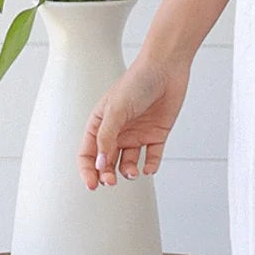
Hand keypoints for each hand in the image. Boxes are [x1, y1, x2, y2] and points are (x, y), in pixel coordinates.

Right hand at [78, 54, 190, 188]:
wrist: (166, 68)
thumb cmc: (136, 83)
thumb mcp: (116, 110)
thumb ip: (106, 138)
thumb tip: (100, 164)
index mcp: (100, 124)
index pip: (88, 153)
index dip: (88, 171)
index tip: (93, 185)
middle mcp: (118, 131)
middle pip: (107, 162)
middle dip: (107, 175)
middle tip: (111, 181)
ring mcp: (137, 134)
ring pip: (128, 162)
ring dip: (128, 171)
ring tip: (131, 172)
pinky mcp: (156, 134)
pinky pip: (152, 157)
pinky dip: (150, 166)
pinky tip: (148, 168)